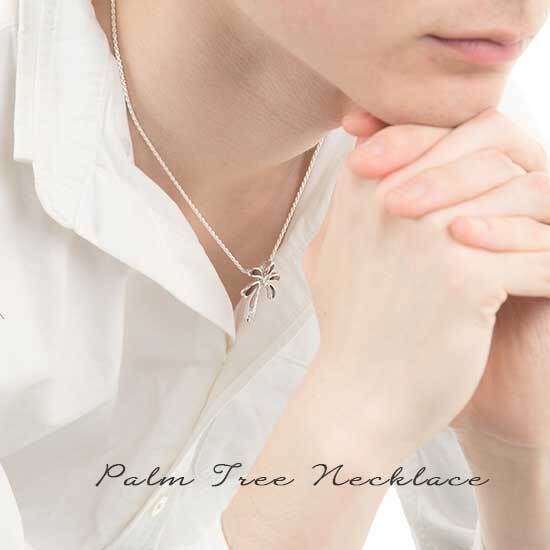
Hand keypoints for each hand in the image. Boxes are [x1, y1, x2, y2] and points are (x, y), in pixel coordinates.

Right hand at [301, 109, 549, 462]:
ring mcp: (427, 234)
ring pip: (528, 193)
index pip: (438, 132)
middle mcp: (391, 197)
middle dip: (525, 179)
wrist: (357, 397)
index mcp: (360, 186)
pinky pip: (539, 256)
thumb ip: (347, 205)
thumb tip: (361, 165)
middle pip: (491, 150)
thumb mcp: (328, 254)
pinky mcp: (464, 276)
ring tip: (545, 247)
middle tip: (539, 213)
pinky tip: (544, 288)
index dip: (478, 152)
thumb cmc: (353, 328)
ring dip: (548, 222)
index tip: (499, 183)